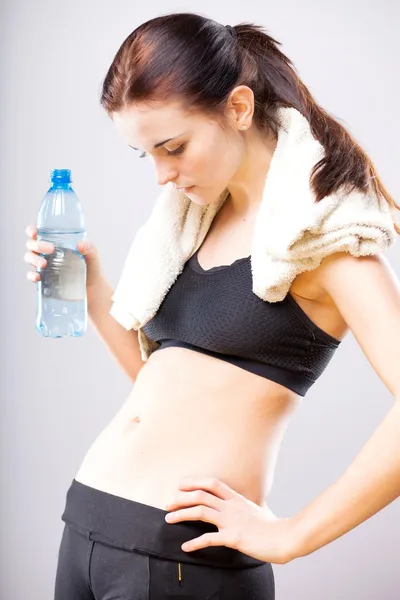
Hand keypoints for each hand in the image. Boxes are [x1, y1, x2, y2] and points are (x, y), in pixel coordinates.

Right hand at [24, 224, 102, 288]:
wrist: (92, 288)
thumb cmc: (91, 268)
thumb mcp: (92, 256)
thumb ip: (90, 248)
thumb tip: (80, 244)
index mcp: (55, 242)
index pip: (38, 232)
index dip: (32, 230)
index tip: (35, 233)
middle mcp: (46, 252)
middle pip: (32, 244)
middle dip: (37, 245)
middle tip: (51, 249)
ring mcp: (43, 265)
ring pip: (29, 258)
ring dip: (33, 259)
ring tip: (44, 264)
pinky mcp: (43, 279)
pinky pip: (31, 275)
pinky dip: (31, 275)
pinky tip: (38, 277)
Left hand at [164, 477, 295, 563]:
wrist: (285, 538)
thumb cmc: (273, 526)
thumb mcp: (260, 510)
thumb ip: (250, 506)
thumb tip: (252, 504)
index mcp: (237, 498)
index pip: (212, 483)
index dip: (194, 482)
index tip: (180, 486)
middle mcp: (232, 506)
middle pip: (201, 495)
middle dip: (181, 498)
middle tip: (168, 504)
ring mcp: (232, 521)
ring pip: (201, 511)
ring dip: (181, 515)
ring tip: (169, 520)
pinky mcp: (233, 537)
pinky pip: (209, 538)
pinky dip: (194, 543)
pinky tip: (185, 547)